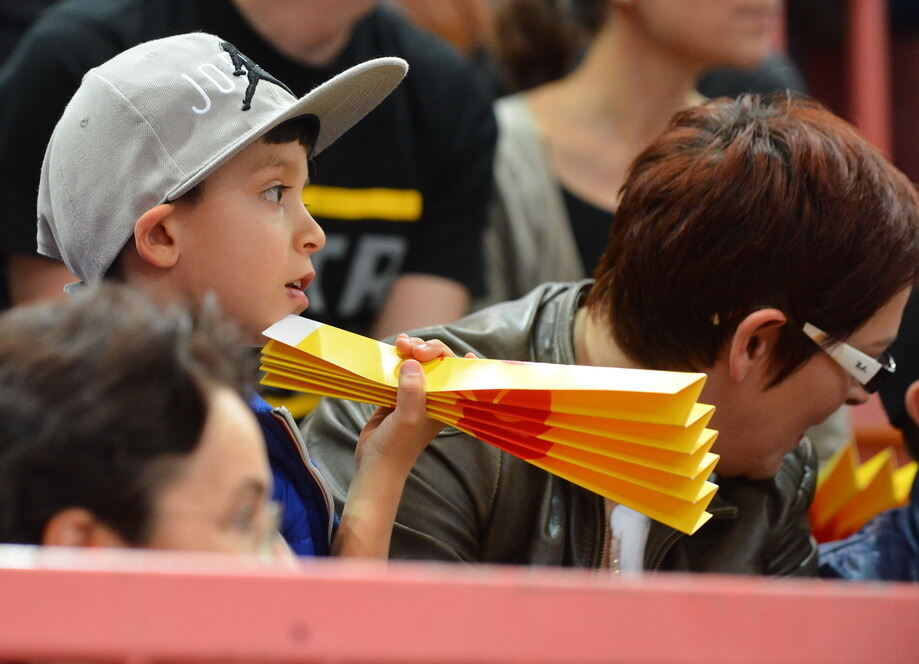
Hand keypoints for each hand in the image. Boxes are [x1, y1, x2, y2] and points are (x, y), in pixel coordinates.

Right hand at [356, 334, 469, 470]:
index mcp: (444, 404)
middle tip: (412, 348)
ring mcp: (413, 395)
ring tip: (400, 344)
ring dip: (411, 349)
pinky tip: (393, 348)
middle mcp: (432, 397)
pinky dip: (396, 358)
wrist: (374, 464)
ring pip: (417, 364)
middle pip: (437, 364)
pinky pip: (398, 370)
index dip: (465, 364)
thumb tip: (412, 361)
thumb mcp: (408, 418)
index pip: (460, 378)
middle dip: (428, 349)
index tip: (465, 353)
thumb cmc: (397, 447)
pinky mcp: (394, 395)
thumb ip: (412, 390)